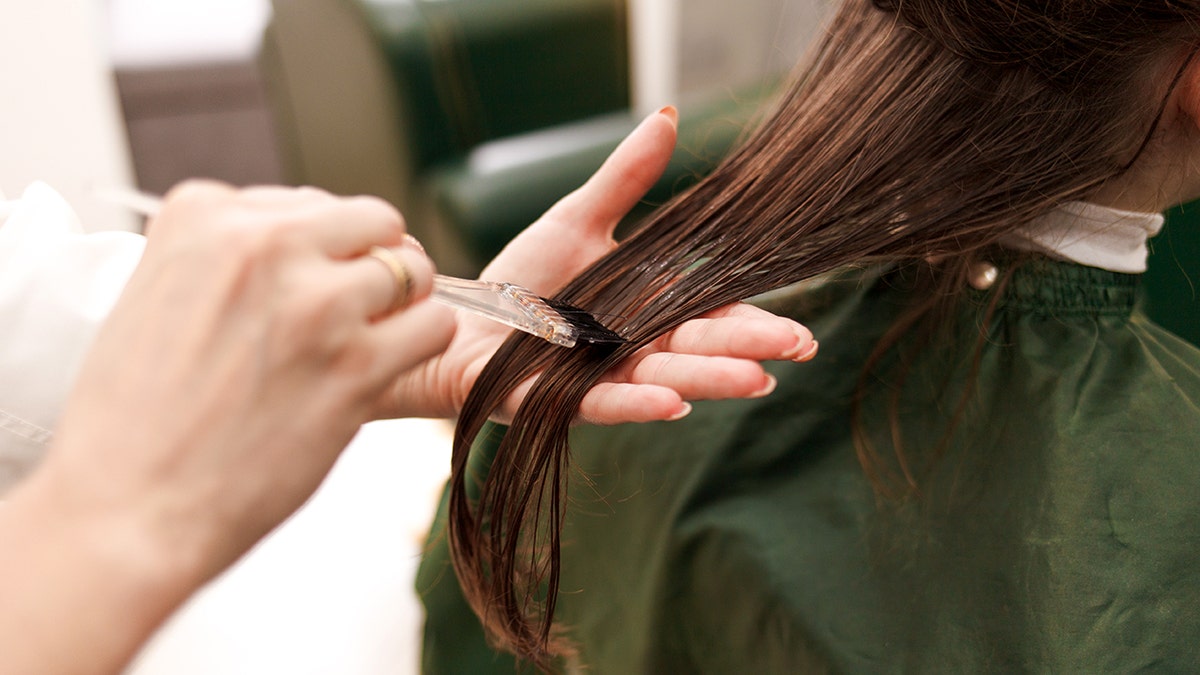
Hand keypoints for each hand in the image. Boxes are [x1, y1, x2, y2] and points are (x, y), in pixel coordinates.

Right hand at [38, 182, 455, 579]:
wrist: (126, 509)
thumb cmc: (135, 420)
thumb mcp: (155, 296)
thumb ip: (227, 260)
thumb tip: (301, 246)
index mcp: (202, 215)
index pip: (305, 202)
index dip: (316, 251)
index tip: (298, 291)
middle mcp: (262, 244)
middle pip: (371, 221)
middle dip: (373, 262)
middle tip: (356, 311)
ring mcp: (315, 303)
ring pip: (412, 270)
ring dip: (403, 307)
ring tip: (368, 346)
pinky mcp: (357, 365)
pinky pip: (435, 325)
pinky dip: (421, 346)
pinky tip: (385, 370)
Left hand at [377, 108, 816, 423]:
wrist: (460, 320)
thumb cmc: (522, 279)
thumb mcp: (579, 219)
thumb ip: (626, 178)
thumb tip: (667, 116)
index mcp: (647, 313)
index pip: (711, 316)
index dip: (755, 323)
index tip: (802, 333)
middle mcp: (633, 350)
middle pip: (697, 349)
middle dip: (747, 349)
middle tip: (798, 349)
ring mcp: (599, 379)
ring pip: (662, 381)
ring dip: (708, 380)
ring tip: (755, 380)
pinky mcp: (557, 401)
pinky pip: (603, 405)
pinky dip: (637, 406)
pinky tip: (673, 405)